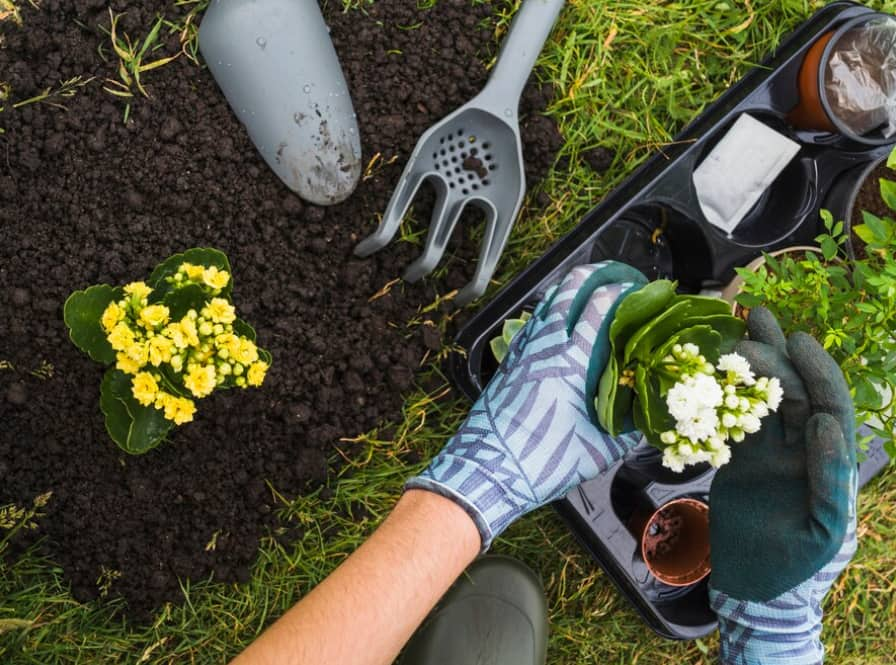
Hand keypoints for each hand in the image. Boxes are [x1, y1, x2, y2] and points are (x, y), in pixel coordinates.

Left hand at [407, 261, 647, 548]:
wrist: (487, 470)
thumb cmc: (541, 462)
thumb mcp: (598, 452)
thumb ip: (628, 432)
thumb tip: (649, 419)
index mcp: (571, 363)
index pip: (599, 308)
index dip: (622, 291)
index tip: (641, 289)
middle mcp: (544, 347)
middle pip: (569, 290)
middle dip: (594, 274)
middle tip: (616, 274)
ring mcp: (522, 351)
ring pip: (546, 303)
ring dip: (569, 289)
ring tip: (590, 288)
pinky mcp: (508, 362)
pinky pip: (531, 324)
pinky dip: (548, 312)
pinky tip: (558, 321)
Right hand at [709, 307, 856, 664]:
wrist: (755, 590)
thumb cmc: (796, 568)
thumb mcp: (823, 531)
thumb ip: (830, 478)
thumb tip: (823, 424)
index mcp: (829, 464)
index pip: (828, 407)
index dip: (816, 372)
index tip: (797, 341)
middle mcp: (802, 452)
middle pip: (794, 394)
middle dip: (778, 358)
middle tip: (753, 326)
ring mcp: (771, 454)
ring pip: (764, 401)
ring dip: (753, 366)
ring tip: (739, 327)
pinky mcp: (740, 461)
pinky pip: (733, 421)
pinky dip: (724, 395)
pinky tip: (713, 369)